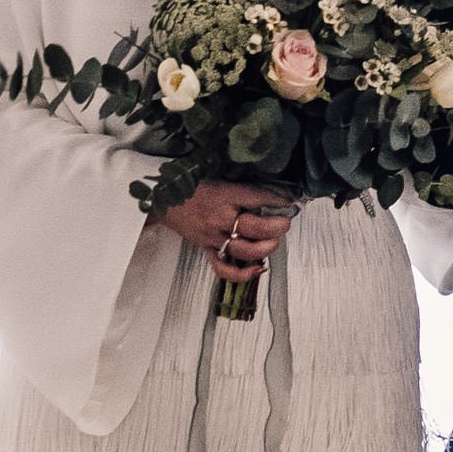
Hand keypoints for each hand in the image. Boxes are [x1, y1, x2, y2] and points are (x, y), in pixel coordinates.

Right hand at [162, 178, 299, 282]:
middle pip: (256, 227)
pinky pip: (224, 268)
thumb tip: (272, 195)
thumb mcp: (218, 177)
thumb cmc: (192, 185)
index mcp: (224, 194)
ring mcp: (212, 236)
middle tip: (286, 223)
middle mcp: (219, 217)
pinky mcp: (206, 249)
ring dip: (267, 247)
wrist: (161, 197)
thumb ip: (242, 187)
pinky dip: (243, 274)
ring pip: (246, 250)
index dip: (278, 202)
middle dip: (278, 226)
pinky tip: (259, 269)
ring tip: (275, 240)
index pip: (258, 198)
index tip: (291, 204)